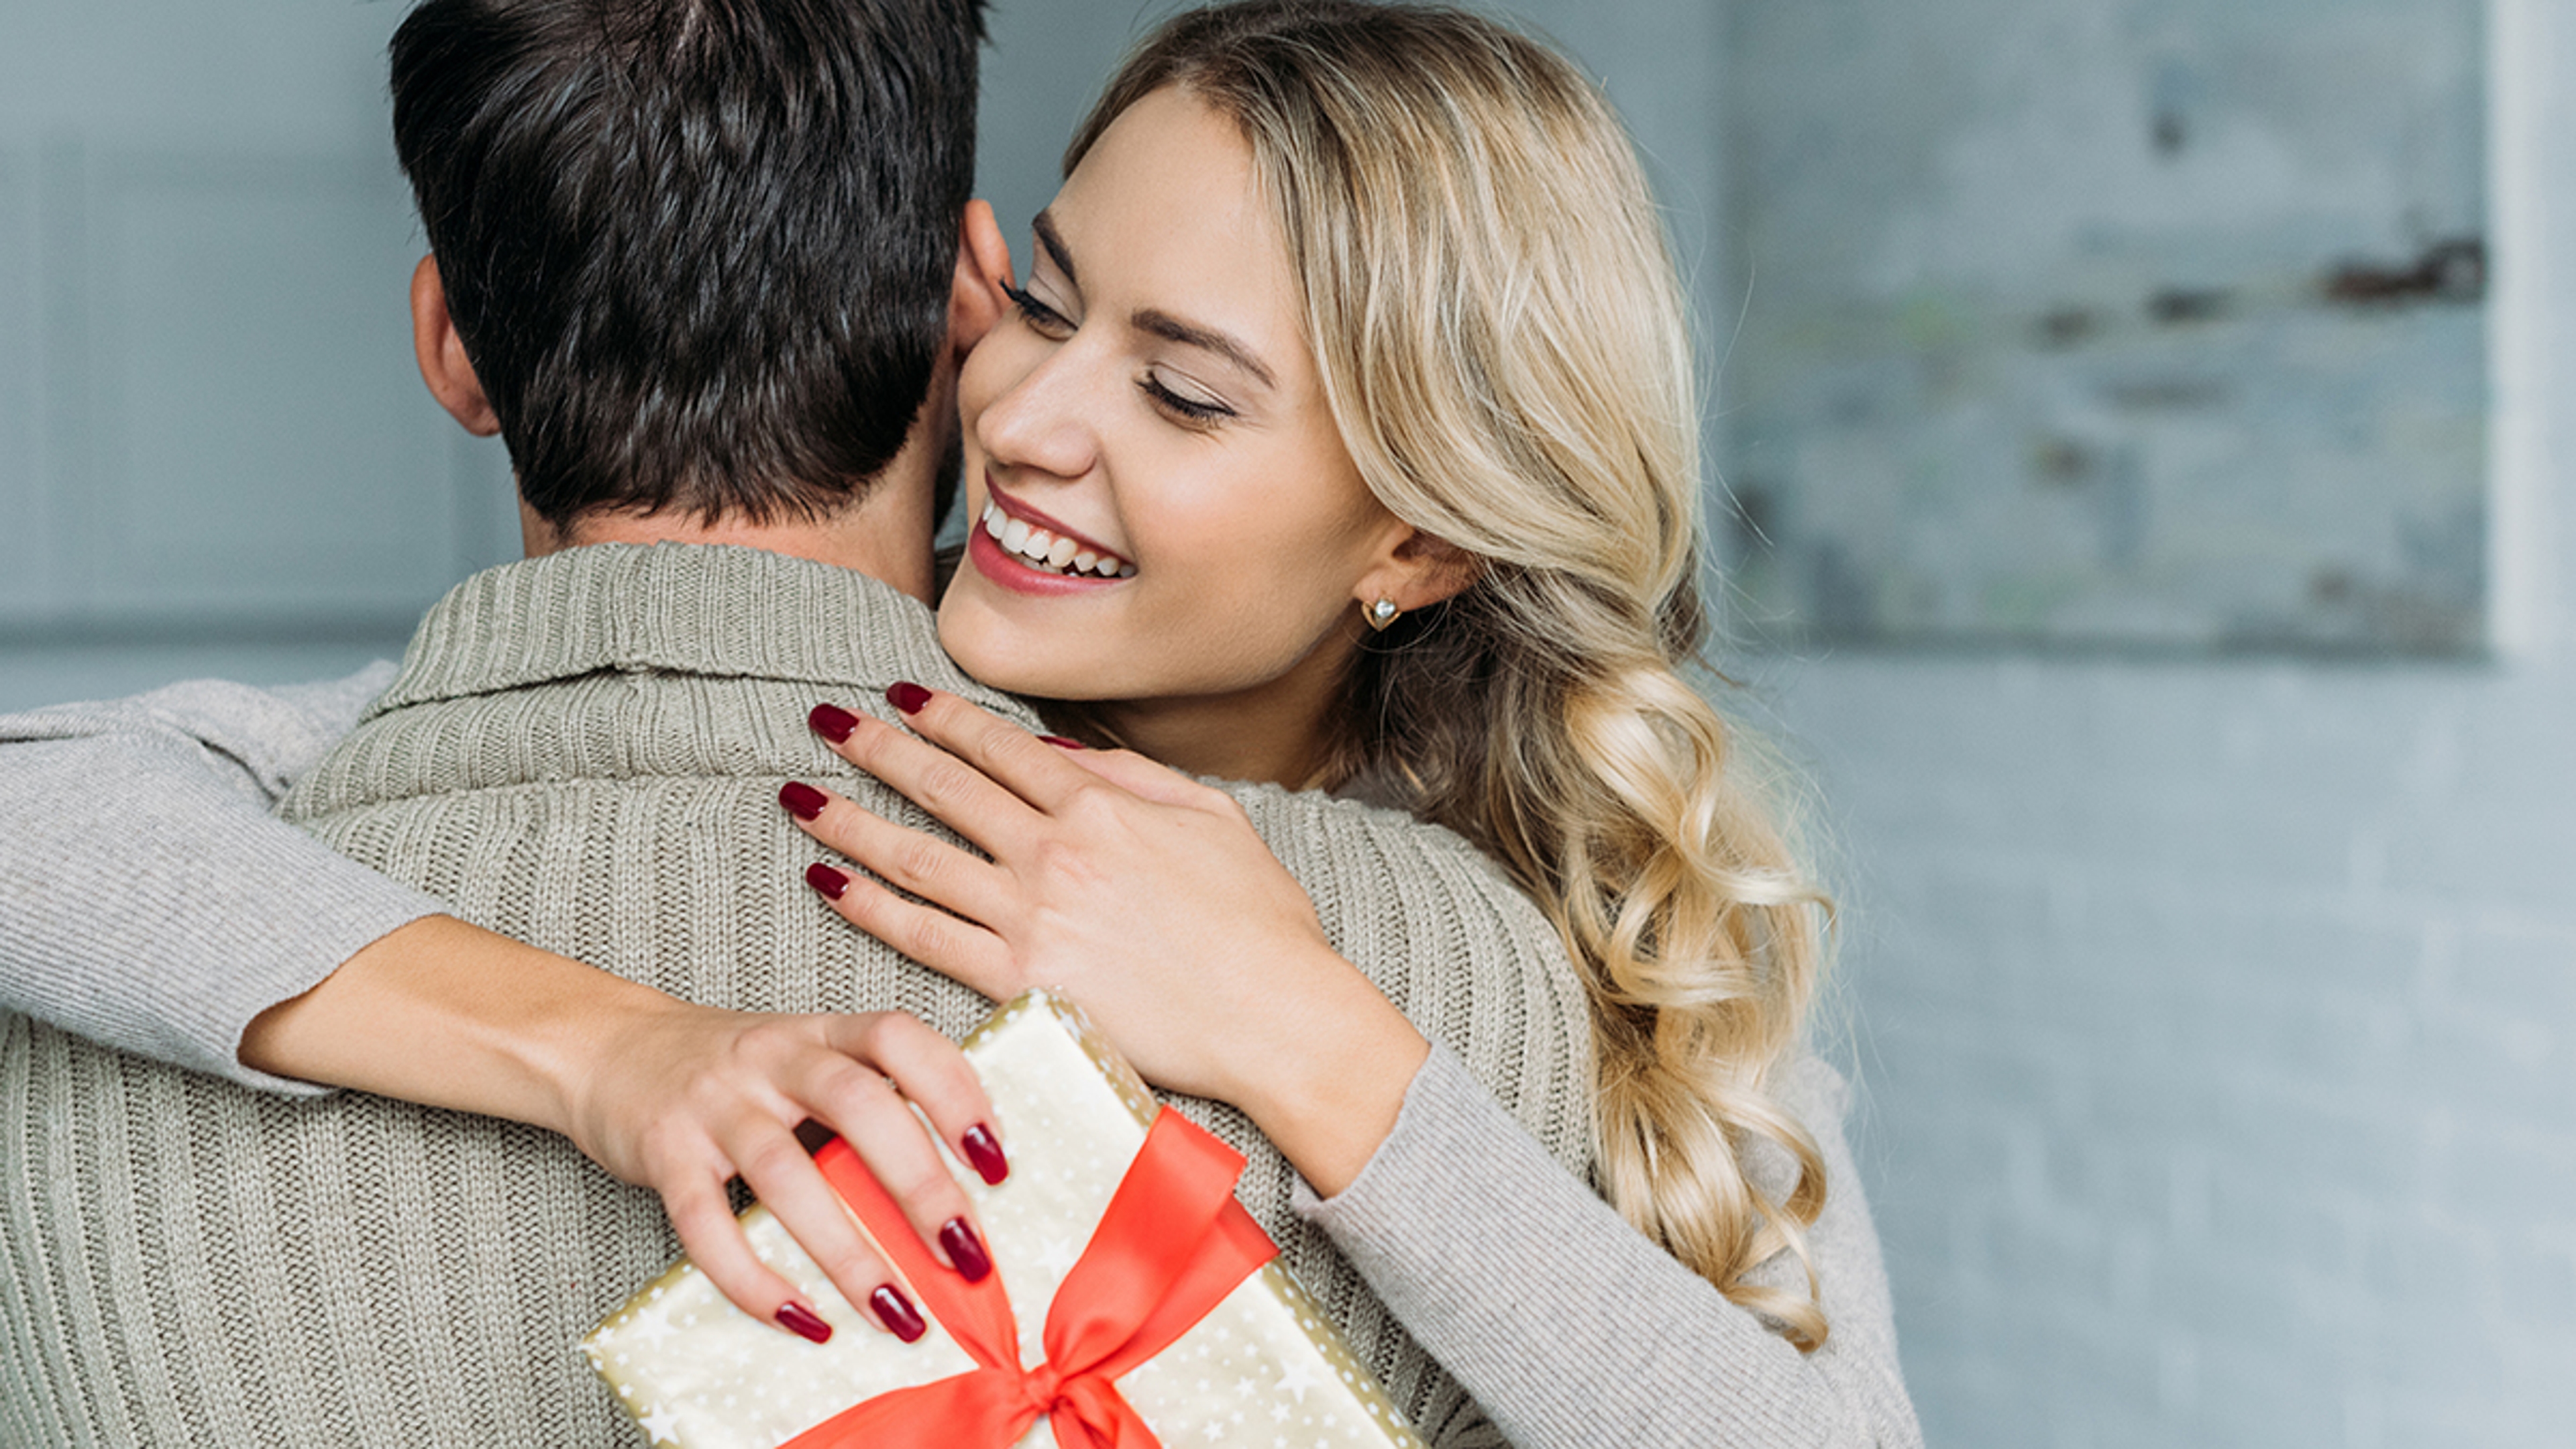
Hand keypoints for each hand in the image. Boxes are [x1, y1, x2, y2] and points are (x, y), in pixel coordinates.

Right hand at [560, 998, 1009, 1343]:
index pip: (900, 1040)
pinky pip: (708, 1223)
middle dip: (921, 1185)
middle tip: (964, 1252)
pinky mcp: (664, 1152)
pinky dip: (756, 1279)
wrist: (604, 1047)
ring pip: (788, 1173)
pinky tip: (803, 1318)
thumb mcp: (804, 1057)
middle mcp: (772, 1056)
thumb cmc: (730, 1070)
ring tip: (895, 1310)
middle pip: (859, 1106)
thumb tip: (955, 1190)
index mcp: (821, 1030)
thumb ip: (866, 1102)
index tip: (997, 1161)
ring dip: (849, 1251)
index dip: (956, 1093)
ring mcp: (715, 1103)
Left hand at [781, 685, 1427, 1192]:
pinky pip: (924, 936)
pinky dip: (869, 906)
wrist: (1276, 1017)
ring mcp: (1031, 917)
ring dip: (850, 821)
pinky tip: (828, 881)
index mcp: (1101, 805)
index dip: (939, 716)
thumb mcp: (1212, 817)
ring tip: (800, 797)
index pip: (997, 747)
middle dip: (875, 748)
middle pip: (942, 787)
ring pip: (917, 857)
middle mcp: (1054, 851)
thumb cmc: (1260, 923)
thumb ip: (1134, 776)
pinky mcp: (1019, 983)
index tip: (895, 696)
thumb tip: (1060, 755)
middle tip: (823, 720)